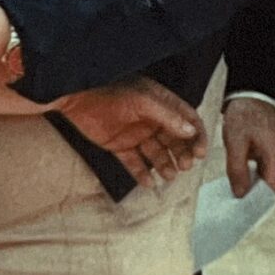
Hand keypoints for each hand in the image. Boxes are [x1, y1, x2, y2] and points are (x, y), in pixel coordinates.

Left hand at [55, 77, 206, 186]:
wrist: (74, 98)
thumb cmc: (109, 91)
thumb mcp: (141, 100)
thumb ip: (166, 115)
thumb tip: (190, 131)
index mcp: (160, 102)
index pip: (187, 119)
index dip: (196, 136)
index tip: (200, 153)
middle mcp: (151, 118)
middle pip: (175, 139)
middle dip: (182, 153)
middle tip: (185, 166)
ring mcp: (135, 133)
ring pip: (156, 153)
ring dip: (165, 165)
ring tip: (169, 175)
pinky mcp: (119, 146)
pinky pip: (134, 162)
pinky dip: (141, 173)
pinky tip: (147, 182)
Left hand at [221, 96, 274, 196]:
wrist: (253, 97)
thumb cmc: (244, 115)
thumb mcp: (235, 142)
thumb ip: (237, 170)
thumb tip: (240, 194)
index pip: (271, 191)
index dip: (256, 203)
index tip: (240, 210)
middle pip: (271, 188)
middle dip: (253, 196)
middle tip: (233, 202)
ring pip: (269, 180)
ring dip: (254, 186)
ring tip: (235, 189)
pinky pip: (268, 172)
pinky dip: (256, 177)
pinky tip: (242, 178)